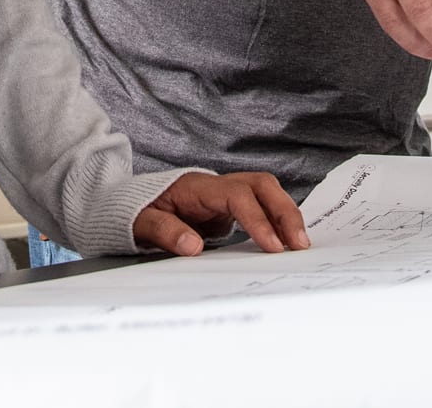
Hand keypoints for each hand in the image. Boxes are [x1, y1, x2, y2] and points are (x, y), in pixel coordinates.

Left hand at [133, 172, 309, 255]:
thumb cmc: (136, 211)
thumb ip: (164, 231)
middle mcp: (217, 186)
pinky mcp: (229, 208)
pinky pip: (260, 206)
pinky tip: (285, 242)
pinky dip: (276, 221)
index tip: (272, 246)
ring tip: (299, 245)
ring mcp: (225, 195)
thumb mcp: (140, 222)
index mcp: (198, 187)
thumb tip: (192, 246)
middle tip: (299, 244)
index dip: (257, 219)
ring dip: (285, 214)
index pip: (237, 196)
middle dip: (284, 211)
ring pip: (265, 192)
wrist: (131, 204)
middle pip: (261, 184)